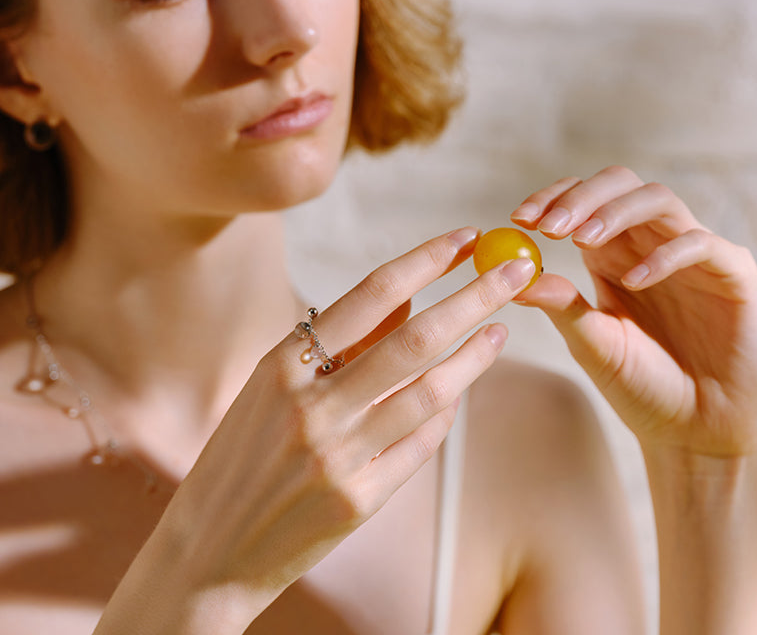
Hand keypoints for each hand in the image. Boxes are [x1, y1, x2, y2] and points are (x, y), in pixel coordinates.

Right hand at [155, 228, 534, 622]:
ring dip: (476, 354)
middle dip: (475, 297)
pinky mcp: (361, 501)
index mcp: (284, 363)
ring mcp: (339, 456)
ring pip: (432, 391)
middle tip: (516, 270)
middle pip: (415, 337)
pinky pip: (422, 443)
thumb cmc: (243, 450)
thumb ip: (342, 339)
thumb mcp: (274, 382)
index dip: (428, 259)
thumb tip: (411, 295)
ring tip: (501, 329)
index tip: (467, 237)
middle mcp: (313, 406)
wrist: (212, 546)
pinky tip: (463, 386)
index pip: (373, 292)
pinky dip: (448, 411)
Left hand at [510, 166, 756, 458]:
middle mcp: (649, 243)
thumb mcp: (589, 342)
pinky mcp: (731, 273)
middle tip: (549, 227)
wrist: (691, 431)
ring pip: (658, 199)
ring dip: (615, 213)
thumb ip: (558, 305)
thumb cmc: (638, 385)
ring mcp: (692, 253)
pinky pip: (701, 243)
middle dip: (580, 198)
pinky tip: (633, 282)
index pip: (581, 200)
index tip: (520, 218)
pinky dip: (665, 255)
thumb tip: (514, 276)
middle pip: (618, 185)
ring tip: (581, 243)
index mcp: (611, 253)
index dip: (552, 199)